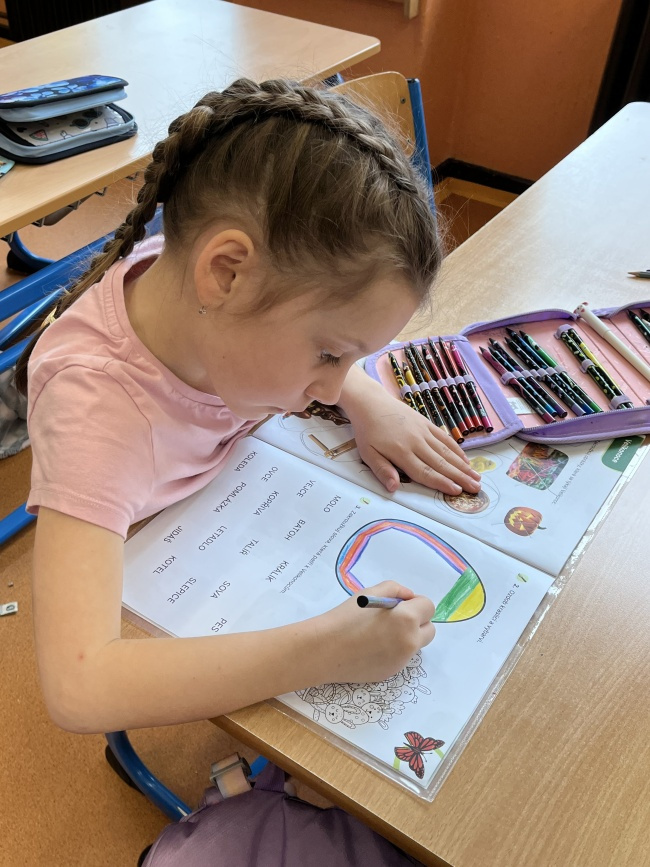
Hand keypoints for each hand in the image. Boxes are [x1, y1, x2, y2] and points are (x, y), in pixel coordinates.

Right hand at [316, 581, 435, 683]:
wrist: (326, 650)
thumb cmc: (346, 617)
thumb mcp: (370, 592)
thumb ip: (396, 590)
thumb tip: (409, 597)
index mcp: (407, 618)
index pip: (429, 607)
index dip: (416, 603)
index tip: (401, 604)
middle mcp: (410, 641)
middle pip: (430, 630)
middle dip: (418, 622)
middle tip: (395, 618)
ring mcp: (402, 660)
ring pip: (415, 645)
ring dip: (407, 637)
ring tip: (380, 633)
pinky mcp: (392, 672)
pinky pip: (401, 658)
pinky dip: (393, 651)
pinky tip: (372, 647)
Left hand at [340, 373, 481, 494]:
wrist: (371, 403)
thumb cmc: (368, 432)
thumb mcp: (368, 454)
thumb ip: (382, 471)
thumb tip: (393, 488)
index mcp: (401, 453)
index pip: (425, 472)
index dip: (442, 483)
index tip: (457, 491)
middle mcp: (416, 442)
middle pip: (441, 464)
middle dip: (460, 477)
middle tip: (476, 488)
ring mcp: (423, 432)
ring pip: (446, 452)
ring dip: (463, 466)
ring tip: (477, 477)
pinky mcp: (426, 423)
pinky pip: (444, 439)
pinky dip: (456, 450)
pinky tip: (465, 460)